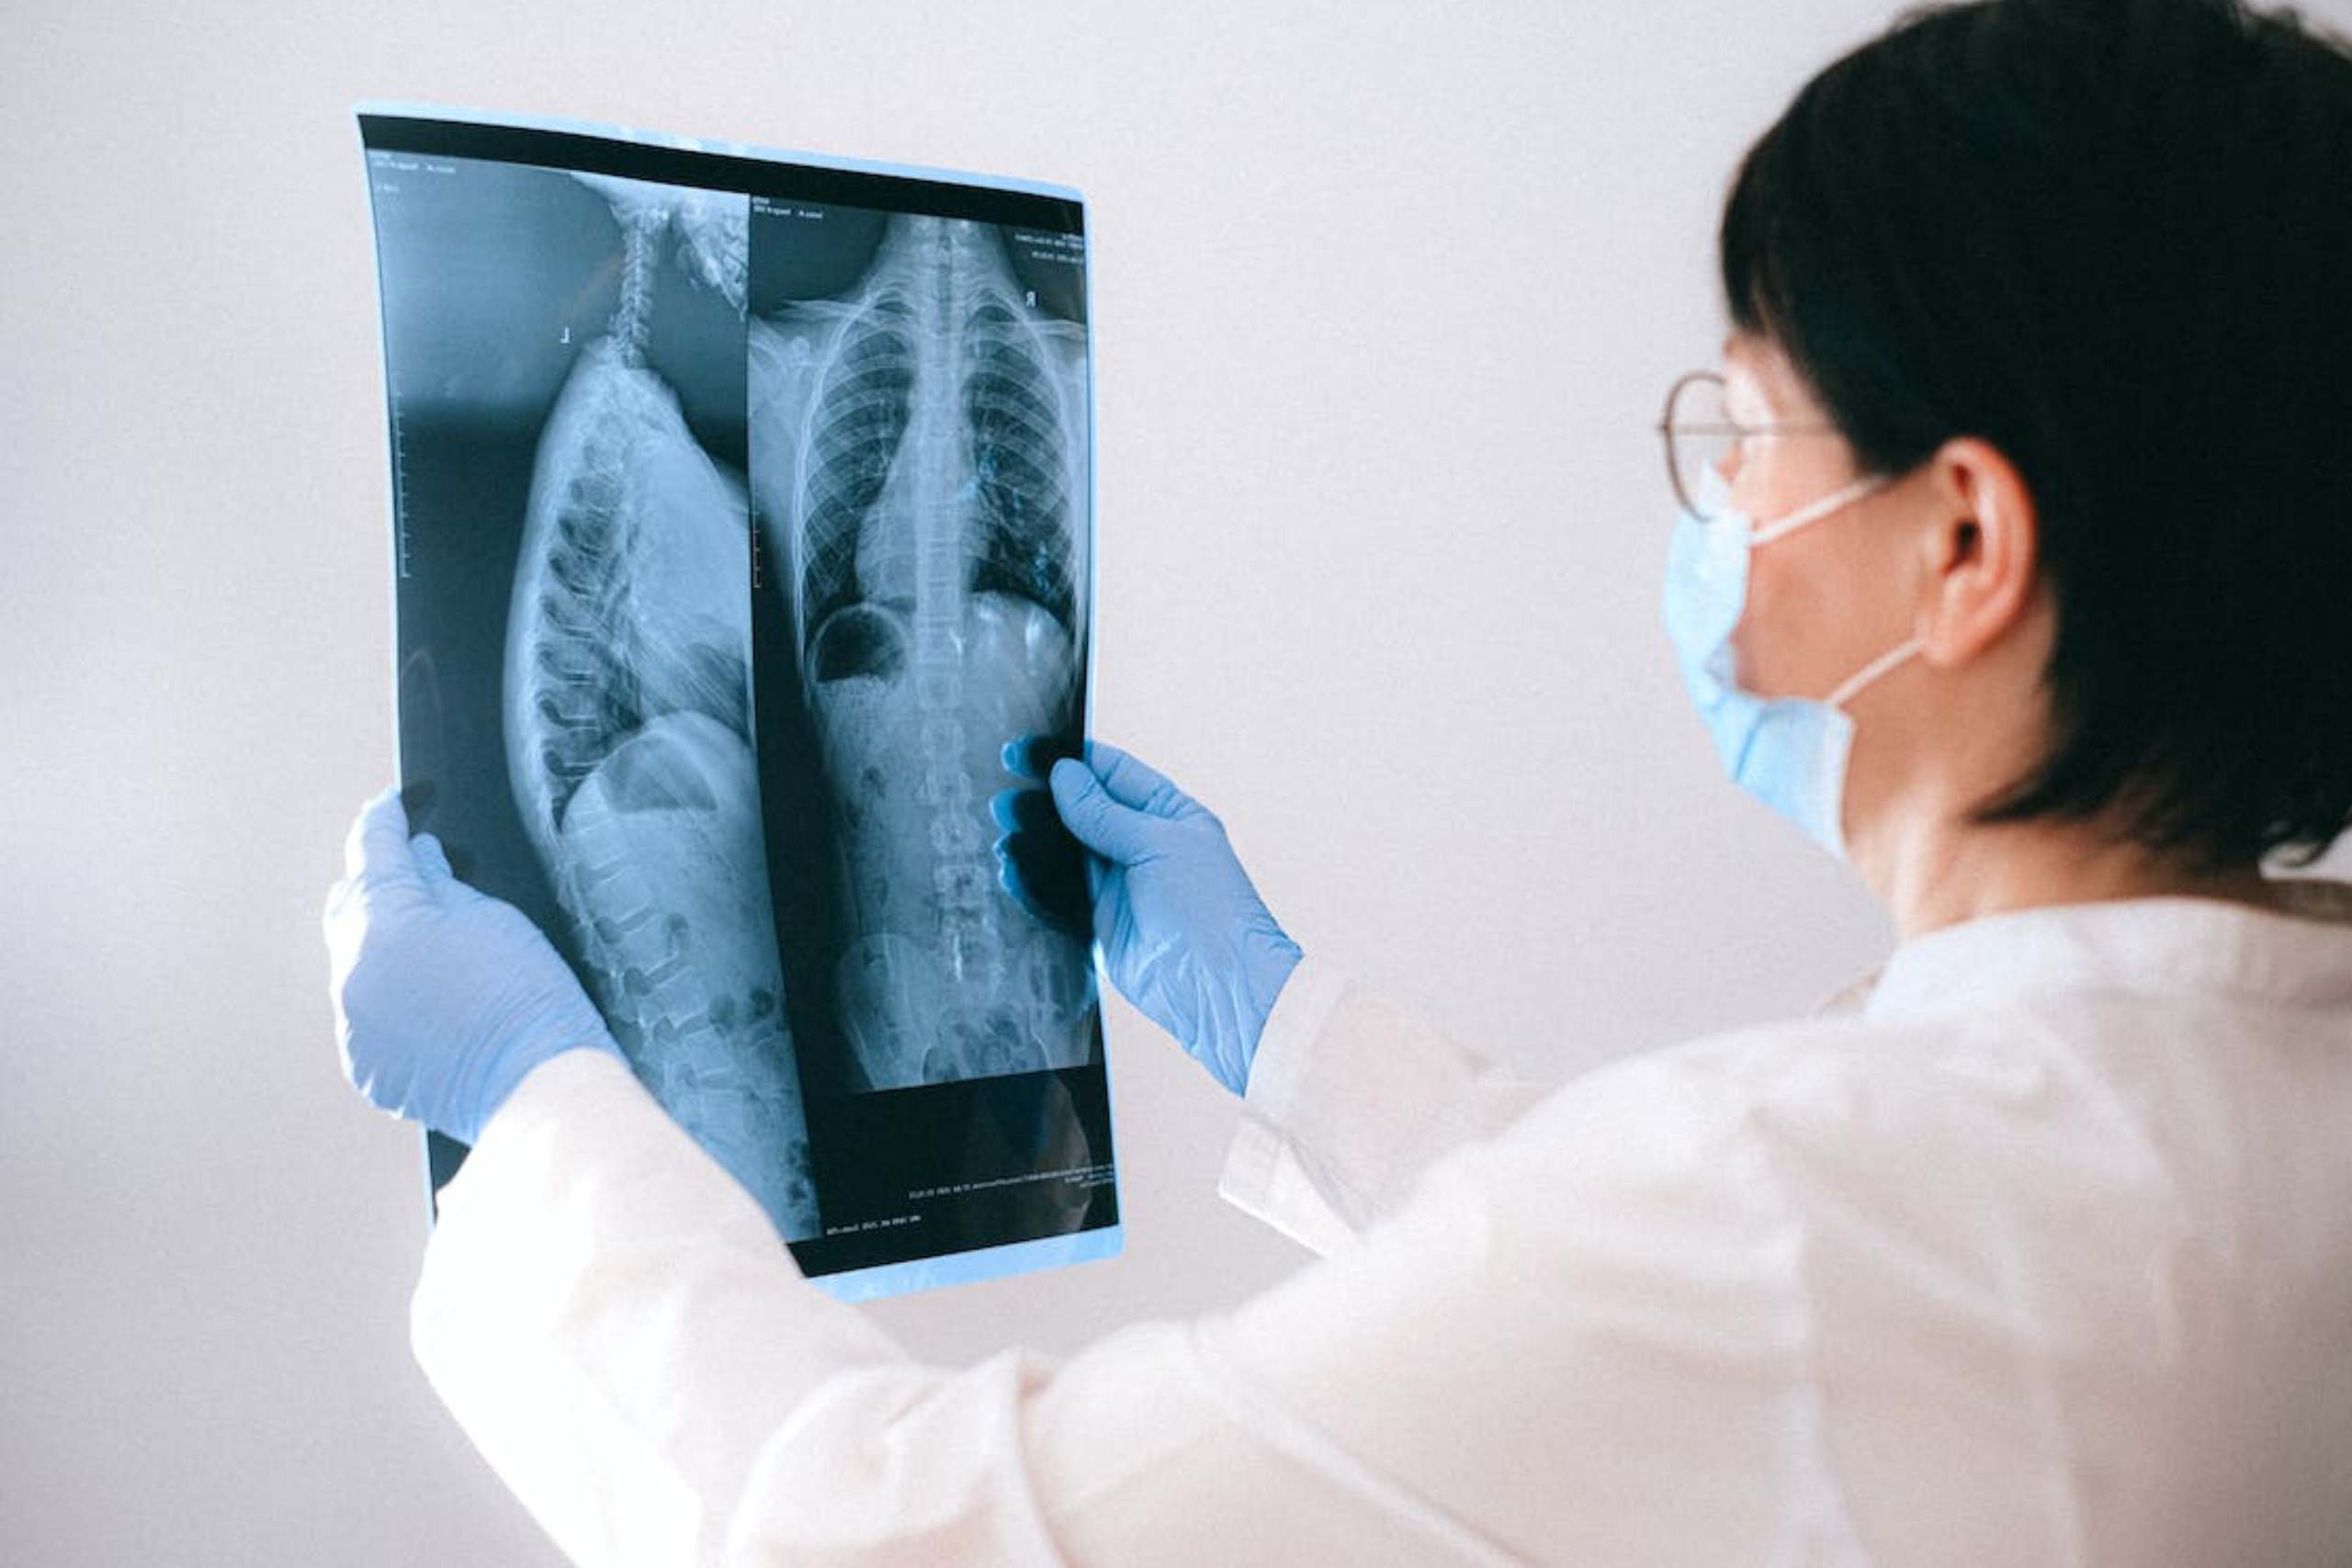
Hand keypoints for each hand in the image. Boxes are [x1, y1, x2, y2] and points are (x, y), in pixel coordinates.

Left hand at [323, 787, 622, 1144]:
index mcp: (383, 924)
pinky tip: (433, 1004)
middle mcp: (351, 972)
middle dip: (377, 885)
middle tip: (416, 874)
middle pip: (348, 906)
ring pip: (354, 963)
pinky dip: (389, 1000)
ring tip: (434, 949)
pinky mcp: (362, 1064)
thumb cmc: (530, 998)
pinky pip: (364, 1015)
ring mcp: (351, 1023)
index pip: (371, 851)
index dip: (382, 821)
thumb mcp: (495, 919)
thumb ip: (443, 885)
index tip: (390, 806)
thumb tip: (421, 860)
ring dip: (383, 947)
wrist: (539, 1086)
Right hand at [992, 739, 1302, 1094]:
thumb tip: (1065, 775)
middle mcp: (1143, 845)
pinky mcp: (1101, 923)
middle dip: (1045, 800)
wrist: (1217, 987)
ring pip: (1067, 853)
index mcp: (1169, 814)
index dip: (1072, 760)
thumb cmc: (1208, 908)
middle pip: (1084, 811)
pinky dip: (1034, 881)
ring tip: (1002, 827)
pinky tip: (1011, 867)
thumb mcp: (1157, 843)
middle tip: (1005, 794)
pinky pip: (1060, 894)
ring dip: (1034, 841)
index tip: (1028, 752)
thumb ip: (1104, 812)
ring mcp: (1121, 885)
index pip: (1114, 772)